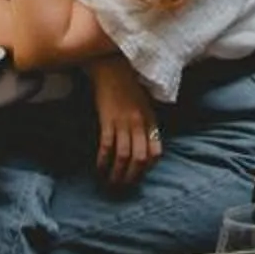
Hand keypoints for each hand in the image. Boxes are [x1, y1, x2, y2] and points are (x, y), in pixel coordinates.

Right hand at [88, 57, 162, 189]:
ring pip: (124, 155)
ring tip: (110, 182)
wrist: (112, 66)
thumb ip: (146, 123)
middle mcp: (139, 123)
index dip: (148, 168)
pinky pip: (107, 145)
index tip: (138, 176)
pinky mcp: (107, 119)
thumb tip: (144, 145)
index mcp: (150, 120)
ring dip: (117, 173)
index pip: (155, 152)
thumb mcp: (144, 104)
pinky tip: (99, 168)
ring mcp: (123, 122)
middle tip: (123, 187)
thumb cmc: (127, 85)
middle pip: (140, 158)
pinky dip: (103, 160)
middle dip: (132, 176)